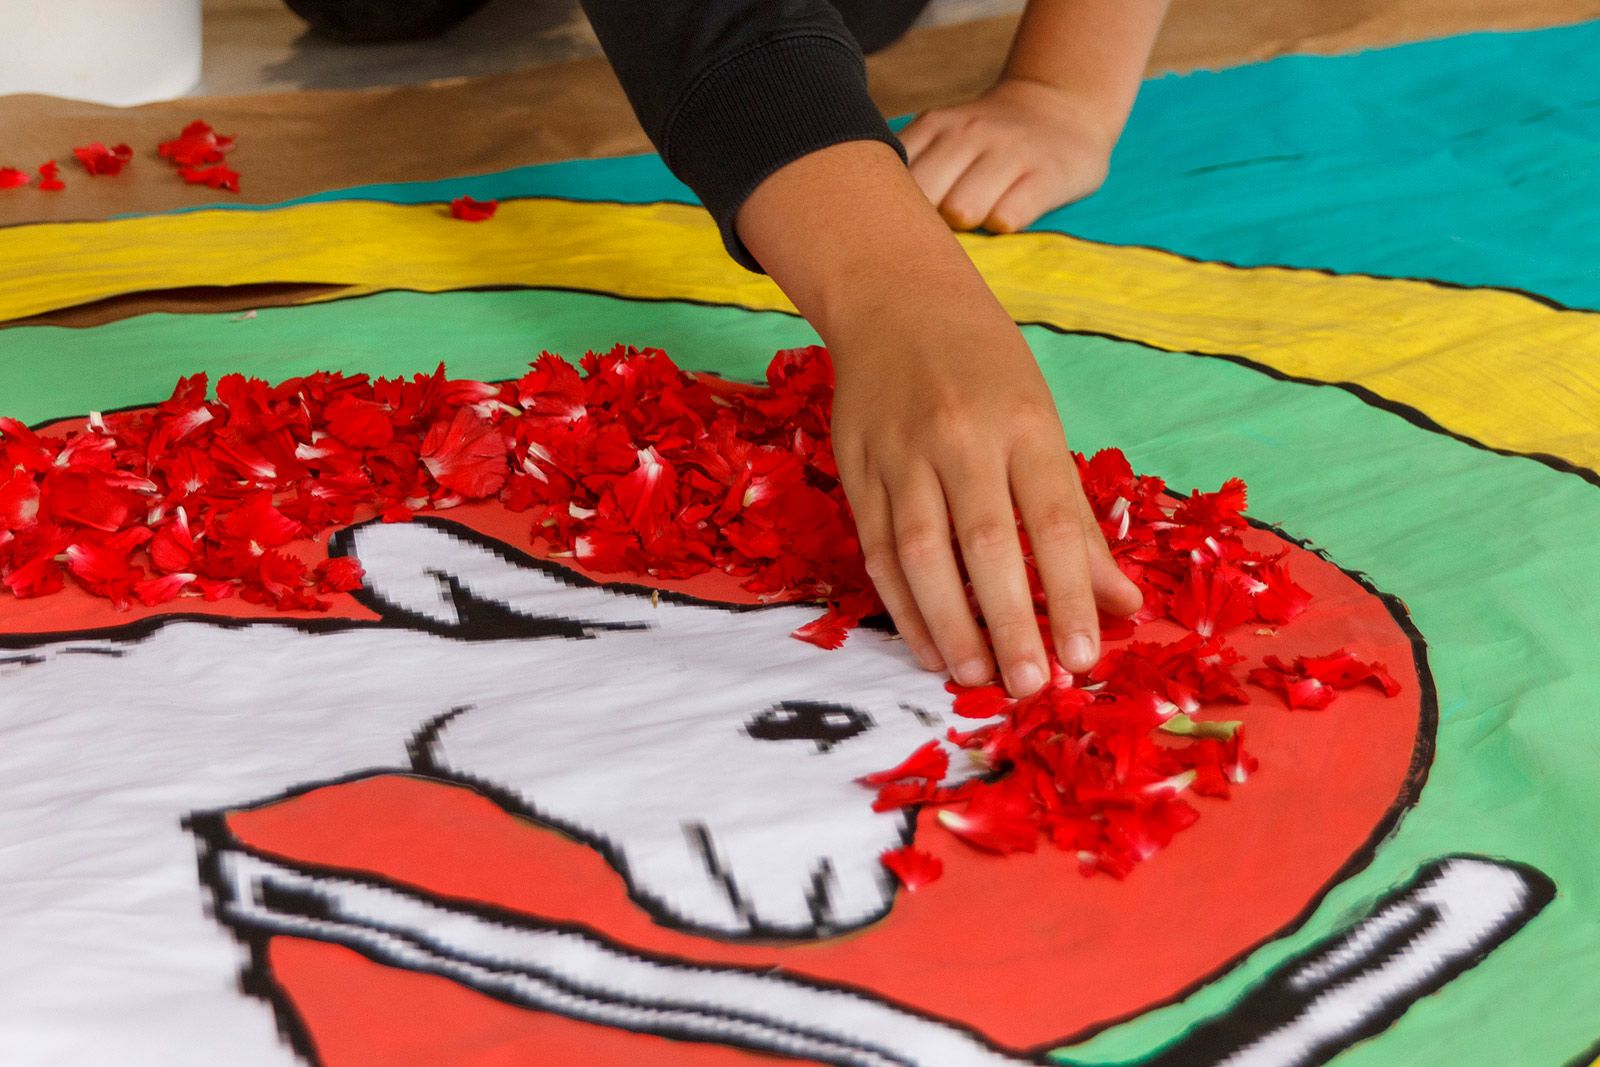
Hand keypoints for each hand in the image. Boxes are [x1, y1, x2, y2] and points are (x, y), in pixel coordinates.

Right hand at [829, 292, 1141, 694]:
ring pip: (920, 552)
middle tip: (1030, 686)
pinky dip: (901, 605)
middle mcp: (959, 438)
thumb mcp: (1042, 424)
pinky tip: (927, 646)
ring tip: (976, 676)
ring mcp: (900, 454)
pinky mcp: (856, 468)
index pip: (1054, 521)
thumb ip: (1076, 521)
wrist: (895, 301)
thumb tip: (1122, 606)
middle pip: (985, 544)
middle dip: (1010, 621)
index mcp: (1022, 423)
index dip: (1071, 593)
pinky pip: (876, 549)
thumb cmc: (986, 369)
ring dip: (949, 623)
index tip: (1086, 657)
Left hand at [901, 78, 1118, 233]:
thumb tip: (871, 217)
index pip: (891, 176)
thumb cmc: (988, 143)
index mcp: (934, 126)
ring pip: (961, 210)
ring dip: (963, 229)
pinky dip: (1000, 227)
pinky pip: (1008, 216)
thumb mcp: (944, 135)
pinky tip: (1003, 220)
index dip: (889, 208)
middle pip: (922, 198)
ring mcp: (1009, 151)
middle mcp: (968, 133)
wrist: (1062, 109)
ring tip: (973, 224)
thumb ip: (910, 165)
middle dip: (924, 224)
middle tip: (938, 231)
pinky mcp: (1047, 174)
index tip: (898, 222)